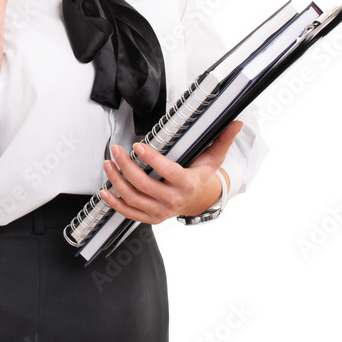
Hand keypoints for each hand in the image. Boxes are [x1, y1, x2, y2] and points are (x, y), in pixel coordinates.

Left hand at [100, 120, 243, 224]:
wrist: (198, 200)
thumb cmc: (202, 176)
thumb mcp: (214, 158)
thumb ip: (223, 140)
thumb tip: (236, 123)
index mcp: (187, 184)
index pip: (167, 172)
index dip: (152, 159)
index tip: (138, 146)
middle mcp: (173, 200)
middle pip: (144, 185)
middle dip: (126, 166)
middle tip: (116, 151)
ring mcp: (161, 211)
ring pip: (133, 198)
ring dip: (117, 181)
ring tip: (108, 164)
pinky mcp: (151, 217)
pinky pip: (129, 213)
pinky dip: (115, 203)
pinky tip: (105, 191)